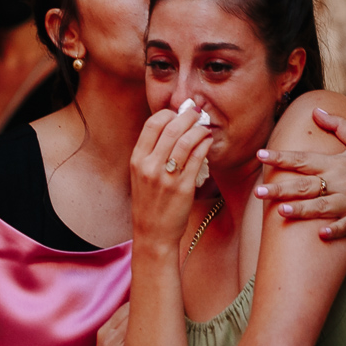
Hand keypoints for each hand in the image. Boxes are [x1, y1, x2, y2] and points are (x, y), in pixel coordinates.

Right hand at [129, 102, 213, 253]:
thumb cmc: (149, 202)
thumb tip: (171, 127)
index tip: (178, 113)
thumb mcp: (140, 175)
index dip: (168, 113)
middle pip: (171, 128)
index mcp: (137, 160)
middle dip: (187, 116)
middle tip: (197, 112)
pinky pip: (197, 158)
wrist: (153, 233)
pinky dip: (204, 145)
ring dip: (199, 129)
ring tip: (204, 127)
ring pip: (186, 141)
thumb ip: (151, 152)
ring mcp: (166, 177)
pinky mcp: (183, 187)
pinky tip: (208, 141)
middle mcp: (149, 166)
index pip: (152, 124)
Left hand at [255, 105, 345, 239]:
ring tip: (280, 212)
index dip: (280, 157)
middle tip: (258, 192)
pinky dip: (334, 230)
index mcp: (337, 163)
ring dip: (301, 210)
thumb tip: (315, 110)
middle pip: (305, 186)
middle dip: (280, 189)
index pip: (303, 159)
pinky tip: (319, 236)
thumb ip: (337, 125)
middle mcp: (340, 182)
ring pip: (321, 207)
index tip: (261, 155)